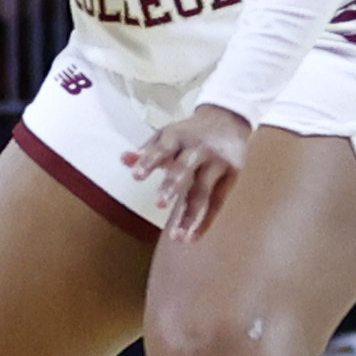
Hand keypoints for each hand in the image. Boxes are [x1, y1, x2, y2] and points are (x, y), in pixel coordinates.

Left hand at [121, 104, 249, 240]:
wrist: (229, 118)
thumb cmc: (190, 132)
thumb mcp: (167, 135)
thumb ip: (146, 150)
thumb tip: (123, 160)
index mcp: (178, 136)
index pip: (161, 148)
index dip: (149, 161)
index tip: (136, 176)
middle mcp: (198, 148)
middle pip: (185, 168)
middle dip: (172, 186)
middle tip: (158, 204)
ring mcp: (217, 162)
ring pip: (203, 191)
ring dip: (189, 215)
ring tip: (177, 237)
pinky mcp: (231, 175)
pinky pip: (218, 202)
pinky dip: (206, 221)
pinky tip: (193, 237)